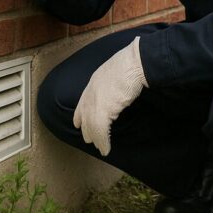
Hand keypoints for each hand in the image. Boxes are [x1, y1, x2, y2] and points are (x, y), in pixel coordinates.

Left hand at [73, 36, 148, 156]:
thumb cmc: (132, 63)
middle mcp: (91, 93)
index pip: (83, 102)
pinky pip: (100, 132)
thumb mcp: (118, 70)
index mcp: (94, 82)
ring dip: (96, 139)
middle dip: (87, 129)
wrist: (134, 63)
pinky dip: (103, 142)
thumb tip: (121, 85)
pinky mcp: (103, 112)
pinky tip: (106, 149)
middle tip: (90, 140)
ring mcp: (95, 103)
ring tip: (100, 148)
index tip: (77, 123)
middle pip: (85, 116)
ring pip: (91, 127)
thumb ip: (114, 81)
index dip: (80, 114)